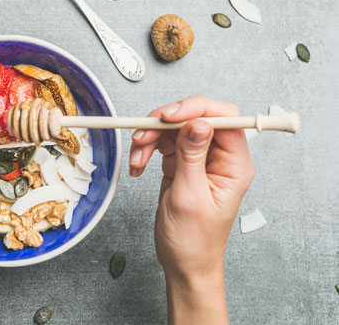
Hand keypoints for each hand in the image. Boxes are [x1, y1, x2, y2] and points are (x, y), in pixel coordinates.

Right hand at [129, 96, 254, 324]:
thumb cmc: (194, 241)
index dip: (196, 109)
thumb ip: (192, 155)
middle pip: (195, 118)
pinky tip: (139, 166)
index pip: (223, 118)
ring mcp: (201, 160)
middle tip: (143, 134)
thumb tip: (198, 122)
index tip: (168, 116)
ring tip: (137, 158)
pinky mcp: (184, 164)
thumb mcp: (190, 197)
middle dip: (165, 124)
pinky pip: (163, 144)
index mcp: (234, 165)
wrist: (184, 263)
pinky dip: (147, 151)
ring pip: (175, 129)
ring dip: (151, 139)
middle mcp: (221, 158)